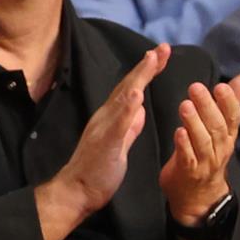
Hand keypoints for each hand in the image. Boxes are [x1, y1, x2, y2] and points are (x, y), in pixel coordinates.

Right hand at [36, 44, 168, 239]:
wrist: (76, 191)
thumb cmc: (97, 171)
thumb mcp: (119, 144)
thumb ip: (128, 126)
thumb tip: (138, 108)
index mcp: (112, 118)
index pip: (132, 89)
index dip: (147, 71)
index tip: (161, 54)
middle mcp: (106, 117)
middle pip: (128, 86)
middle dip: (146, 67)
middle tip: (162, 48)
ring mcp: (104, 128)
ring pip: (123, 98)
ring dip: (138, 78)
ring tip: (152, 60)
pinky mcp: (105, 142)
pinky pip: (118, 123)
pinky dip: (127, 107)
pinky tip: (137, 94)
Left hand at [161, 72, 239, 222]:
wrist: (198, 196)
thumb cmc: (207, 154)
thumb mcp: (221, 127)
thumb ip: (230, 101)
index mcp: (227, 136)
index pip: (233, 117)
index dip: (229, 102)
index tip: (221, 86)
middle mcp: (219, 148)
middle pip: (217, 126)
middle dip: (208, 106)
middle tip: (195, 88)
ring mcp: (205, 161)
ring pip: (203, 141)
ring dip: (194, 122)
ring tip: (185, 105)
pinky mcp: (188, 172)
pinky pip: (188, 157)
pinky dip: (183, 144)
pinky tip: (178, 132)